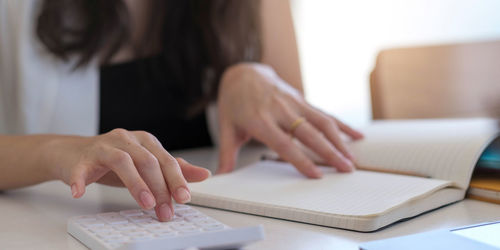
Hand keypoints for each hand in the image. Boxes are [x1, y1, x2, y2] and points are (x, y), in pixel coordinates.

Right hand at [45, 129, 210, 220]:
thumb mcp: (147, 164)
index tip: (184, 199)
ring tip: (145, 203)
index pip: (165, 160)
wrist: (72, 153)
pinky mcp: (81, 158)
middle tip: (164, 210)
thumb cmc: (112, 161)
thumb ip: (175, 169)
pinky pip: (81, 168)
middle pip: (147, 161)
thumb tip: (205, 174)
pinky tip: (81, 192)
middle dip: (160, 187)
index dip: (176, 180)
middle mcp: (126, 139)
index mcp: (145, 141)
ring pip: (122, 161)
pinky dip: (80, 180)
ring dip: (136, 183)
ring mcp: (103, 146)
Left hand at [216, 63, 362, 177]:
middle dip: (329, 152)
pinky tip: (357, 135)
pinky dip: (342, 124)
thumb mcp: (227, 128)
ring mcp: (293, 103)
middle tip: (346, 169)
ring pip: (321, 122)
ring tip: (352, 160)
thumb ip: (226, 154)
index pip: (284, 143)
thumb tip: (219, 177)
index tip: (317, 174)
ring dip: (340, 141)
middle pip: (308, 133)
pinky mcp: (301, 99)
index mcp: (259, 120)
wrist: (243, 73)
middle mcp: (279, 110)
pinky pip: (324, 112)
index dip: (301, 159)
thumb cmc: (234, 103)